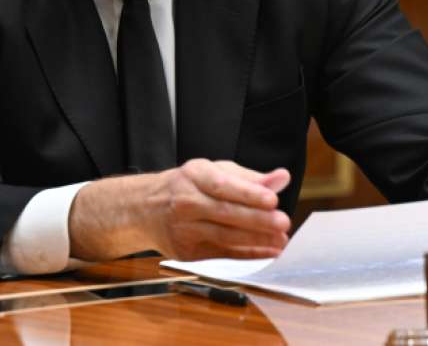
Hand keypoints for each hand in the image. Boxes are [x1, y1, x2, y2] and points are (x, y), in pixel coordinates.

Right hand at [69, 159, 290, 260]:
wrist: (145, 208)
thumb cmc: (187, 186)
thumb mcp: (215, 172)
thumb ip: (250, 178)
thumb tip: (282, 178)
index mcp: (194, 176)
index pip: (223, 185)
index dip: (248, 193)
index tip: (272, 199)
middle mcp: (186, 202)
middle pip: (225, 213)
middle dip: (256, 220)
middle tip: (282, 223)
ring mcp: (183, 229)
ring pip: (224, 237)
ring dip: (255, 241)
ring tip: (280, 241)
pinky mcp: (185, 252)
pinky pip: (220, 254)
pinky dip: (246, 255)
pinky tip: (266, 252)